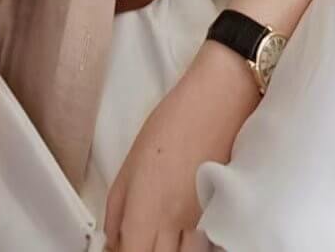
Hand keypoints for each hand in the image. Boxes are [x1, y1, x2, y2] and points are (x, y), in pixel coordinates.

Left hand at [103, 38, 261, 251]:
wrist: (223, 98)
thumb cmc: (175, 120)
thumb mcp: (132, 160)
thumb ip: (116, 207)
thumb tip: (112, 240)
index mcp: (145, 208)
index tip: (119, 248)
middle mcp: (173, 223)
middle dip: (146, 251)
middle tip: (142, 237)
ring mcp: (202, 222)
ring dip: (171, 251)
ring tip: (164, 236)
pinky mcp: (223, 215)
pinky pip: (207, 244)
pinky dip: (194, 244)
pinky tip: (188, 231)